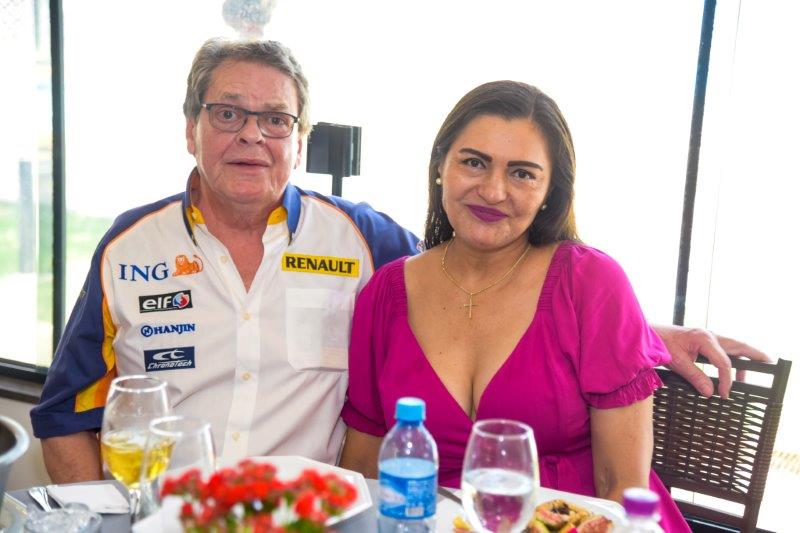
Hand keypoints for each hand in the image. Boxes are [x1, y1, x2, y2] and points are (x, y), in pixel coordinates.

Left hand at [652, 325, 772, 398]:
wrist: (648, 335)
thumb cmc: (660, 344)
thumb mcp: (677, 363)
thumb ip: (695, 377)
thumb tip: (710, 393)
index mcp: (705, 339)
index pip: (724, 363)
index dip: (727, 381)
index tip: (724, 395)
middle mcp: (710, 335)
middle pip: (738, 346)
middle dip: (755, 355)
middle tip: (770, 363)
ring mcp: (707, 337)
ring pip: (732, 347)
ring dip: (743, 359)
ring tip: (749, 375)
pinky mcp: (703, 341)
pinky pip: (723, 349)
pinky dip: (730, 358)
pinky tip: (731, 369)